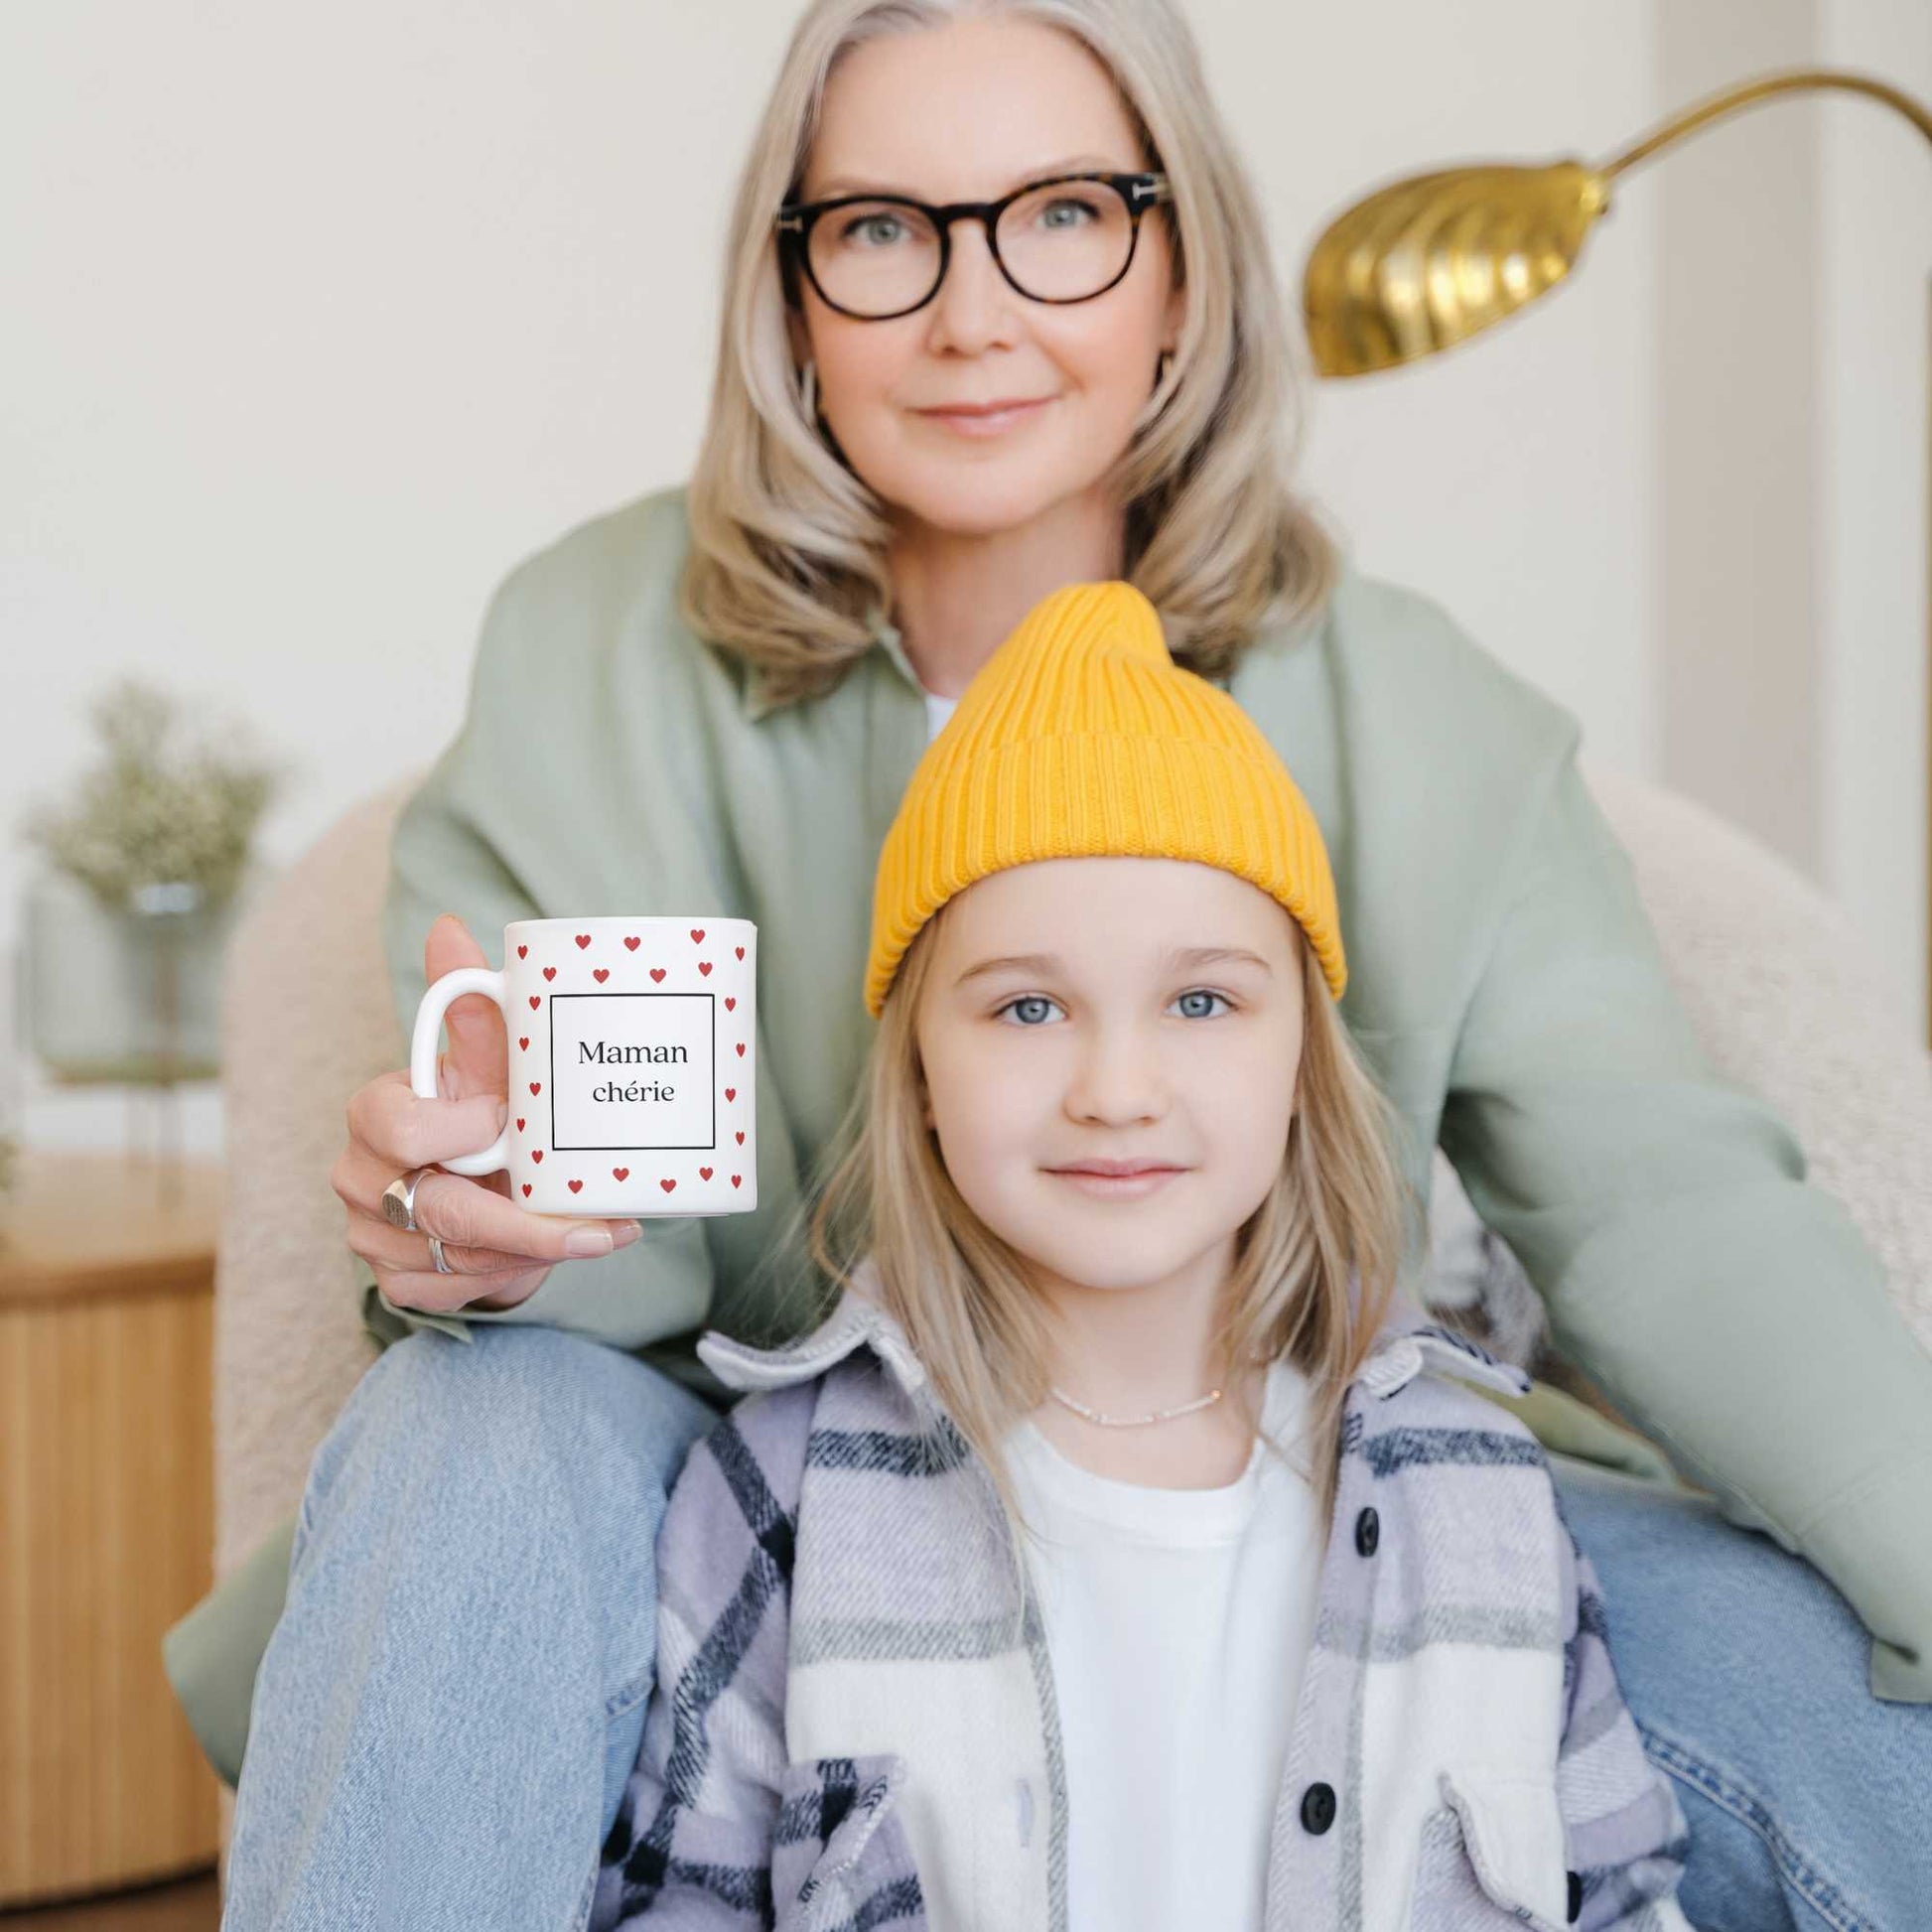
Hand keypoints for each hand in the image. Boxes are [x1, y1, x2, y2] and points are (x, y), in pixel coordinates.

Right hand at [331, 914, 641, 1312]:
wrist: (485, 1182)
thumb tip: (449, 928)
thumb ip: (471, 1003)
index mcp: (375, 1113)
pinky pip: (456, 1291)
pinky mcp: (400, 1283)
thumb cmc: (487, 1111)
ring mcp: (375, 1238)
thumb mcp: (490, 1060)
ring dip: (532, 1251)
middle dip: (522, 1222)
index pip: (397, 1125)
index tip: (508, 1121)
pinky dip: (515, 1276)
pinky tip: (561, 1256)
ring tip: (598, 1234)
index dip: (460, 1129)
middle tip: (596, 1223)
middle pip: (433, 1211)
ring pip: (456, 1258)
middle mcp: (363, 1179)